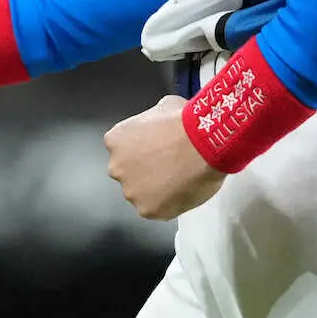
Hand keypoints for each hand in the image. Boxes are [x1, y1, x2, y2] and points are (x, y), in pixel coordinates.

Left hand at [104, 95, 224, 219]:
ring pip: (141, 193)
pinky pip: (156, 209)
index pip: (122, 149)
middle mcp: (116, 167)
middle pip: (128, 172)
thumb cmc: (183, 122)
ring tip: (178, 178)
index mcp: (115, 140)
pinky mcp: (148, 210)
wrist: (201, 144)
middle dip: (144, 170)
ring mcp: (131, 191)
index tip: (157, 149)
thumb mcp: (162, 107)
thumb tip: (161, 125)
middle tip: (167, 165)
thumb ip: (152, 120)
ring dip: (155, 188)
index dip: (142, 149)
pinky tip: (182, 190)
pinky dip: (168, 203)